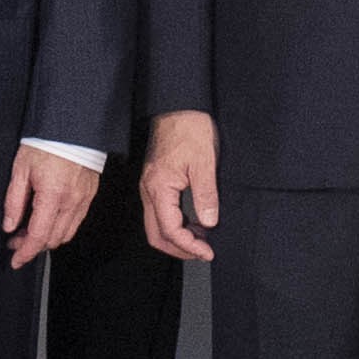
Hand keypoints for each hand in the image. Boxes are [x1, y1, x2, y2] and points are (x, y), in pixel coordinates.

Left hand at [2, 144, 103, 262]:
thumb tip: (9, 225)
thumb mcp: (20, 169)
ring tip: (29, 230)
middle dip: (33, 246)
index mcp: (52, 195)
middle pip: (53, 239)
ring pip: (65, 234)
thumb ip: (14, 200)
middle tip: (15, 239)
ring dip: (47, 238)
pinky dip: (61, 228)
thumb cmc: (45, 143)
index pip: (38, 236)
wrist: (72, 126)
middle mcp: (71, 202)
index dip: (25, 253)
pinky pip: (76, 222)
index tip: (15, 260)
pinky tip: (47, 220)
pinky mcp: (89, 196)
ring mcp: (83, 200)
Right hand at [138, 110, 223, 262]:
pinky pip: (160, 212)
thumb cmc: (190, 129)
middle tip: (202, 252)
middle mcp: (149, 190)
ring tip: (202, 239)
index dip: (188, 246)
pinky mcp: (155, 182)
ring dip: (177, 237)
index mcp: (159, 187)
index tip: (207, 251)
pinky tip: (195, 222)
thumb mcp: (204, 162)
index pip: (169, 229)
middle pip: (156, 234)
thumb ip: (206, 195)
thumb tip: (209, 223)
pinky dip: (175, 224)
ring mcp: (150, 186)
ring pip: (156, 224)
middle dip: (179, 248)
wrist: (179, 106)